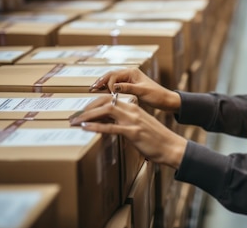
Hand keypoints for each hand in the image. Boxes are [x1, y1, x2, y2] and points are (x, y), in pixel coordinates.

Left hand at [69, 94, 186, 168]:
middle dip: (87, 108)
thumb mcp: (140, 125)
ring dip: (88, 115)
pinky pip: (111, 128)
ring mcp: (133, 120)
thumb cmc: (156, 138)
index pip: (109, 99)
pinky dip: (96, 127)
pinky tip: (85, 128)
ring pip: (106, 111)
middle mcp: (132, 110)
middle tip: (75, 116)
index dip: (94, 103)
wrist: (171, 146)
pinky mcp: (133, 132)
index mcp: (134, 107)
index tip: (83, 111)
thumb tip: (108, 123)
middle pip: (105, 102)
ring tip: (75, 121)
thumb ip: (126, 121)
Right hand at [90, 67, 180, 112]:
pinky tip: (103, 94)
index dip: (109, 84)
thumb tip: (114, 87)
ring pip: (112, 80)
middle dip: (101, 81)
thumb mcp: (142, 91)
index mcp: (132, 72)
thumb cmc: (157, 95)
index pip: (114, 75)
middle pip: (111, 75)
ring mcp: (129, 79)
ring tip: (93, 90)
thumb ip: (128, 88)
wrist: (166, 100)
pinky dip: (108, 89)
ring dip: (103, 84)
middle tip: (91, 88)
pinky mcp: (129, 86)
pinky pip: (116, 86)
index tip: (108, 94)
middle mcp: (129, 73)